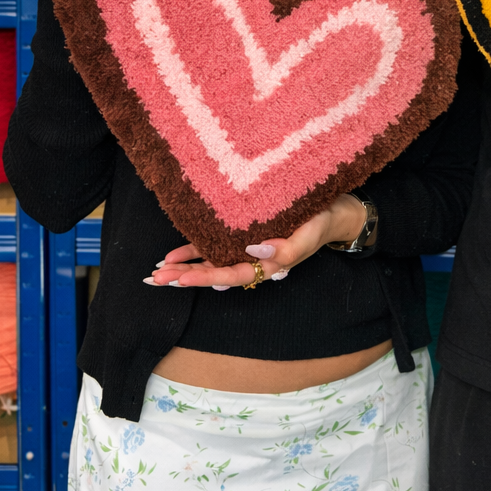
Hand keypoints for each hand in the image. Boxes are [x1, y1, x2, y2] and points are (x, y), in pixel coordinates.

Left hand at [146, 195, 368, 289]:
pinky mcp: (245, 233)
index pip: (233, 273)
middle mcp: (254, 259)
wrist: (335, 209)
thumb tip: (254, 251)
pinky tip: (173, 254)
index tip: (182, 277)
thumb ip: (286, 249)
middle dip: (185, 276)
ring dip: (184, 267)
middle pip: (215, 271)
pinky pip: (216, 245)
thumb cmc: (323, 221)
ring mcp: (248, 247)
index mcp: (269, 264)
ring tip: (157, 272)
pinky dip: (194, 250)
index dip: (207, 275)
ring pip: (211, 261)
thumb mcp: (309, 234)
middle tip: (155, 280)